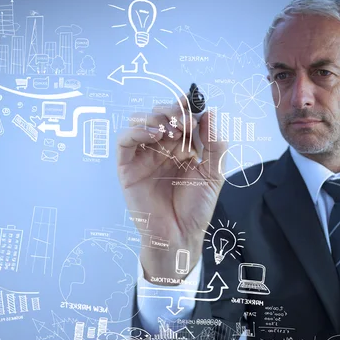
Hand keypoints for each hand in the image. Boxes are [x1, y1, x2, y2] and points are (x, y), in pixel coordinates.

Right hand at [116, 96, 227, 278]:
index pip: (181, 117)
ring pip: (140, 121)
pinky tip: (154, 135)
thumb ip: (215, 145)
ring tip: (171, 129)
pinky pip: (125, 141)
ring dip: (155, 117)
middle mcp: (162, 147)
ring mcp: (143, 156)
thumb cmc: (195, 208)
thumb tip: (211, 113)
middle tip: (185, 123)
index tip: (195, 105)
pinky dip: (137, 131)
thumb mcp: (214, 174)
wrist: (179, 235)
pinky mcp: (127, 167)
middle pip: (160, 114)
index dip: (187, 107)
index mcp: (183, 147)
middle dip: (173, 112)